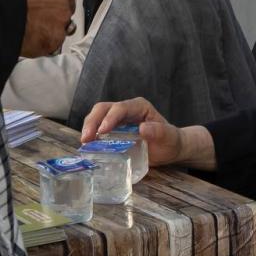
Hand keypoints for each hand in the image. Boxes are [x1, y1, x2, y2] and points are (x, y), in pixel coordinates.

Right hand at [0, 0, 83, 56]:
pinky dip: (43, 41)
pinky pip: (53, 42)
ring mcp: (61, 18)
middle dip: (55, 5)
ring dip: (50, 23)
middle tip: (35, 7)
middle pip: (69, 1)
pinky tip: (26, 36)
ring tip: (29, 24)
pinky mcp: (53, 39)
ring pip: (63, 23)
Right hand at [80, 98, 216, 170]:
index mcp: (139, 107)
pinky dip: (91, 135)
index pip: (120, 108)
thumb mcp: (169, 137)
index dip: (110, 118)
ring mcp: (118, 119)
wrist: (170, 148)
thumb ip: (159, 132)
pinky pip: (98, 128)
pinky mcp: (113, 129)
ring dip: (89, 127)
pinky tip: (87, 147)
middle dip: (93, 121)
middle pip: (103, 109)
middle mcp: (126, 109)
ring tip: (84, 143)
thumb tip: (142, 128)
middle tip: (86, 138)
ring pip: (97, 116)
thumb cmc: (170, 141)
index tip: (102, 131)